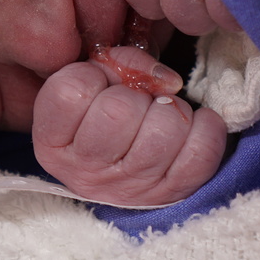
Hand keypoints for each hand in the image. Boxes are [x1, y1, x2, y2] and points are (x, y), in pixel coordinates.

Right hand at [34, 46, 225, 205]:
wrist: (122, 176)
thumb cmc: (102, 120)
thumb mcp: (90, 88)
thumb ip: (116, 64)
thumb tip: (166, 80)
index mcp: (53, 142)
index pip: (72, 91)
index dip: (95, 76)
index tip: (102, 85)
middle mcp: (84, 171)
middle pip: (119, 110)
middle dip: (137, 94)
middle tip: (139, 102)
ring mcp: (128, 188)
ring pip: (164, 130)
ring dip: (173, 110)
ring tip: (164, 116)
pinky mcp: (170, 195)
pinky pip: (200, 153)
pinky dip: (206, 129)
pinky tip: (193, 126)